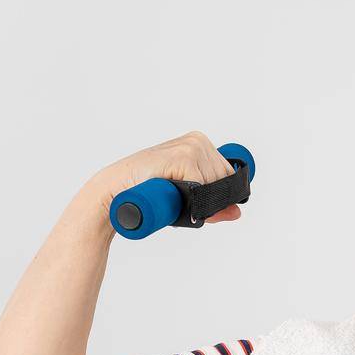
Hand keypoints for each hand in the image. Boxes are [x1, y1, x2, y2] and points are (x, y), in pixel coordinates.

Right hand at [82, 130, 243, 222]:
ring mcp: (191, 147)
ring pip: (215, 188)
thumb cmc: (151, 192)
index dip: (217, 195)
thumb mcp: (188, 199)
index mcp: (201, 144)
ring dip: (197, 200)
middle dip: (208, 199)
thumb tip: (238, 213)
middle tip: (178, 196)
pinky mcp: (184, 157)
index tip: (194, 197)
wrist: (117, 190)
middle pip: (225, 183)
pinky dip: (190, 199)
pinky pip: (202, 189)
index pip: (229, 177)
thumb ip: (214, 205)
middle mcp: (198, 141)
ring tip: (171, 192)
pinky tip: (169, 190)